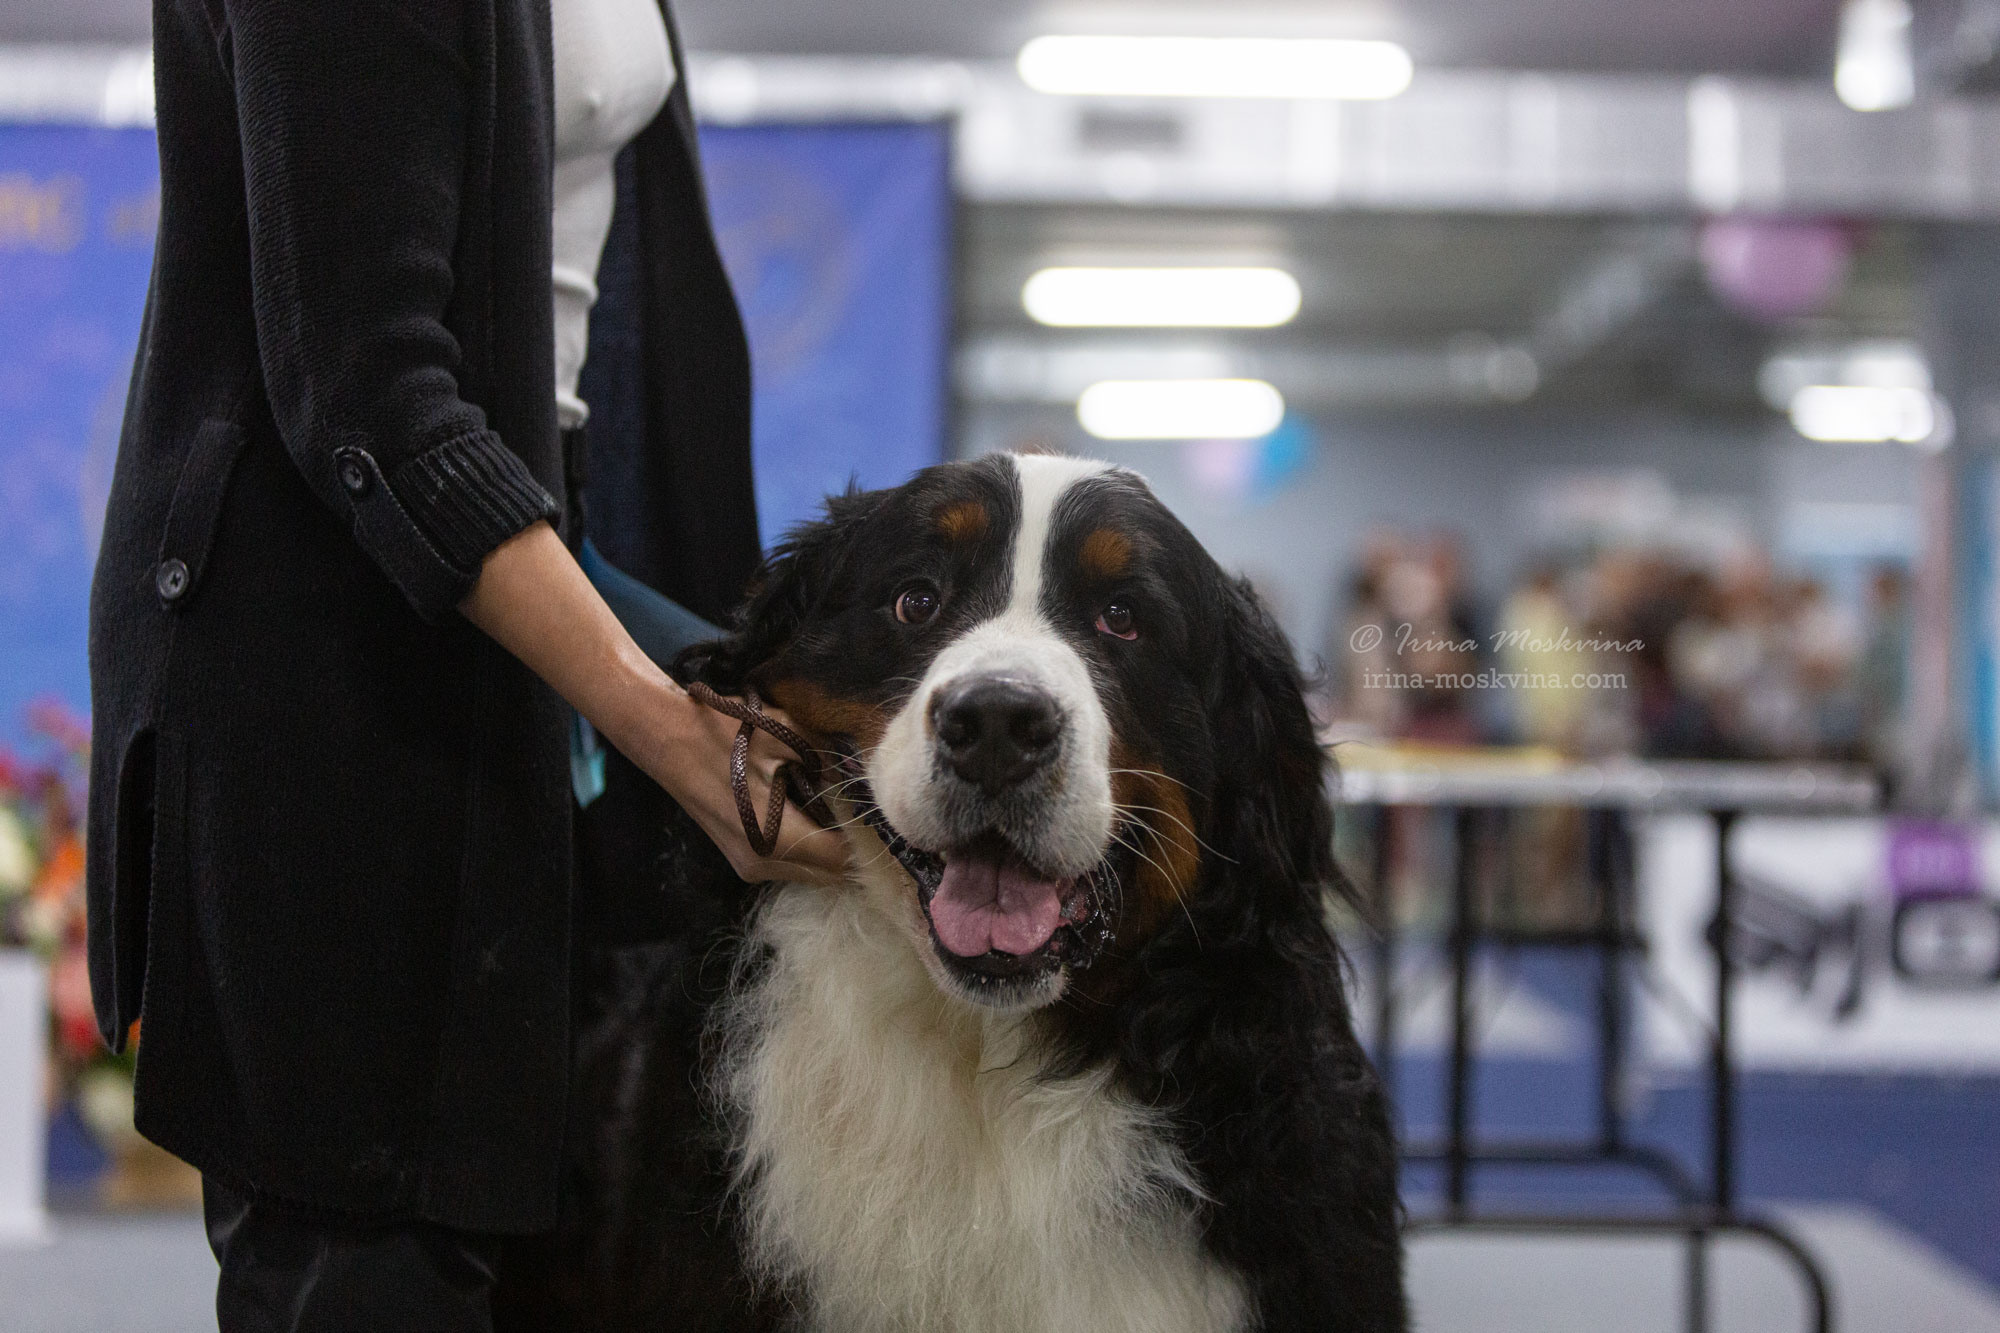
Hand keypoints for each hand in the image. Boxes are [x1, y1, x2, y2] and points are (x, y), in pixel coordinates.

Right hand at [625, 685, 849, 886]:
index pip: (843, 860)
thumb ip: (832, 763)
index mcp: (778, 839)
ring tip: (836, 807)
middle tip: (865, 810)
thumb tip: (861, 783)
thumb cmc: (726, 734)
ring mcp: (749, 867)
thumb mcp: (788, 736)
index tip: (882, 815)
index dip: (867, 840)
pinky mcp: (741, 860)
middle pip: (830, 874)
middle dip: (851, 846)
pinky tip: (809, 813)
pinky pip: (791, 864)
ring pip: (811, 872)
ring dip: (829, 847)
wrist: (666, 736)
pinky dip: (808, 846)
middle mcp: (765, 865)